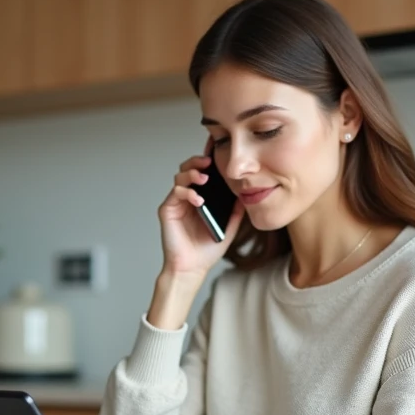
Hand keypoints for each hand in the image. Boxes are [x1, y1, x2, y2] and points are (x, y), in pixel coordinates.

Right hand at [157, 135, 244, 277]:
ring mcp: (177, 202)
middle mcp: (188, 196)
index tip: (217, 146)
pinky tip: (198, 200)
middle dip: (198, 161)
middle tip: (208, 161)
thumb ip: (235, 209)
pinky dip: (187, 193)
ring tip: (203, 179)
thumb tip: (246, 191)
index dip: (208, 158)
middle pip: (189, 168)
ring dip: (191, 174)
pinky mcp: (167, 210)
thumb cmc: (207, 249)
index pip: (204, 172)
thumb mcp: (229, 225)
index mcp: (202, 196)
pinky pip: (175, 193)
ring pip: (180, 176)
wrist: (193, 267)